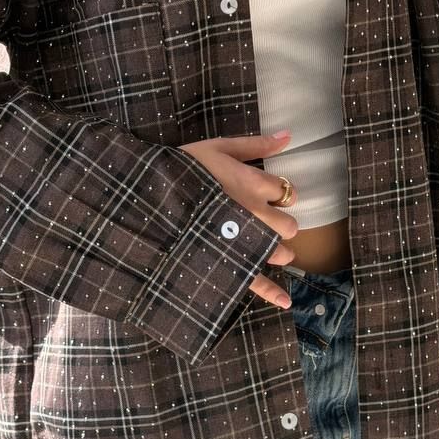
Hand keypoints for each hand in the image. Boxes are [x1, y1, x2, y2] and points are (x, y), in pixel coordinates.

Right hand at [179, 130, 299, 308]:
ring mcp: (246, 242)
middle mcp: (257, 214)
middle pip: (289, 224)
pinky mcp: (232, 263)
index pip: (285, 191)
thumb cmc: (182, 170)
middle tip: (263, 222)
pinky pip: (257, 282)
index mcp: (254, 184)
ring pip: (280, 251)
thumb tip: (288, 136)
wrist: (149, 199)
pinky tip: (285, 302)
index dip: (276, 194)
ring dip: (277, 250)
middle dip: (279, 223)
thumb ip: (254, 144)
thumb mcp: (216, 148)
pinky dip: (273, 293)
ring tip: (264, 247)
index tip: (264, 195)